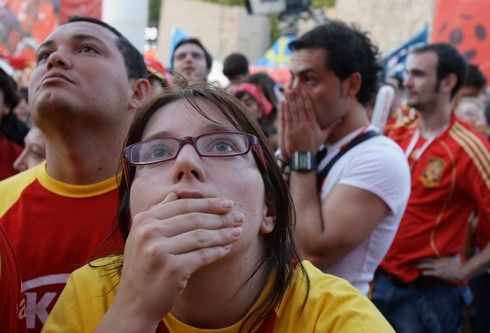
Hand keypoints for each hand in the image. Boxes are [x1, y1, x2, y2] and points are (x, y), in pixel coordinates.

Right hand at [109, 192, 243, 327]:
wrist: (134, 303)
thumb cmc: (143, 268)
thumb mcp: (142, 236)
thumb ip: (159, 213)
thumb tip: (176, 193)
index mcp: (144, 219)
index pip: (183, 205)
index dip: (208, 203)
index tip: (228, 203)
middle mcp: (149, 232)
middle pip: (195, 219)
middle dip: (221, 217)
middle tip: (239, 217)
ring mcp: (160, 251)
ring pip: (201, 237)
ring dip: (223, 234)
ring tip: (238, 232)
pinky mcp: (172, 269)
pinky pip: (203, 256)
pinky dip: (217, 251)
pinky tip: (227, 249)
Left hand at [278, 89, 338, 160]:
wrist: (304, 158)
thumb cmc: (313, 146)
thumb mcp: (324, 136)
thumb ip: (331, 126)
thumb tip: (341, 119)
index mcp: (312, 124)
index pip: (309, 108)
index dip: (306, 98)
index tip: (304, 90)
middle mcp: (304, 125)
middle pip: (300, 108)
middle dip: (297, 97)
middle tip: (295, 87)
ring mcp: (295, 128)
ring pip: (292, 111)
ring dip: (290, 101)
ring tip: (288, 92)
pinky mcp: (288, 132)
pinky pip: (286, 118)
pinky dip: (284, 110)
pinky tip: (283, 102)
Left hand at [416, 255, 465, 281]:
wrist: (464, 270)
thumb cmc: (460, 264)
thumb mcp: (454, 258)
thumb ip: (449, 256)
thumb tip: (453, 253)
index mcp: (441, 259)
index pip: (429, 257)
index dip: (422, 257)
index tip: (417, 256)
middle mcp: (438, 262)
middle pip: (425, 260)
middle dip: (418, 260)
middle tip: (411, 260)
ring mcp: (438, 268)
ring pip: (426, 265)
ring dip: (419, 266)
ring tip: (414, 266)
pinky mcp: (440, 273)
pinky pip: (431, 272)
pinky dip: (426, 273)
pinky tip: (422, 273)